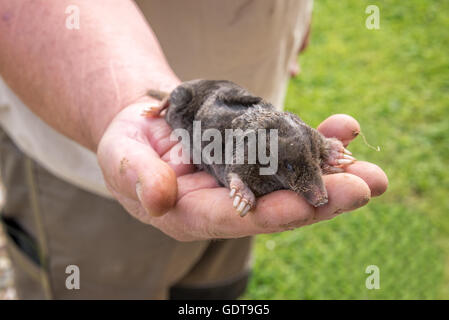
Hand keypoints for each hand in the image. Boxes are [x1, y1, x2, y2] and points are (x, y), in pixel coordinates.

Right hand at [97, 105, 387, 240]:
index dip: (273, 214)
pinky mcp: (253, 157)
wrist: (144, 127)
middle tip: (366, 187)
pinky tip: (344, 129)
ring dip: (331, 174)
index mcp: (193, 213)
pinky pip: (287, 152)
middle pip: (277, 207)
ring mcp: (243, 181)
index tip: (311, 205)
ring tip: (369, 168)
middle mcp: (226, 202)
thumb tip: (160, 198)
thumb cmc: (127, 147)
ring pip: (290, 182)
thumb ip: (138, 178)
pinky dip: (315, 141)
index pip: (237, 218)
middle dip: (322, 200)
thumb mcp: (122, 160)